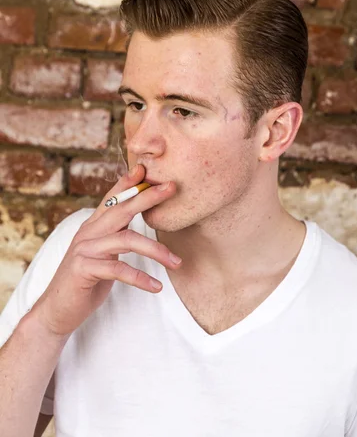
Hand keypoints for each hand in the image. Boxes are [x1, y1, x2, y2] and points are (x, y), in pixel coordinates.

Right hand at [30, 165, 179, 337]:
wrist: (56, 311)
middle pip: (121, 209)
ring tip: (177, 262)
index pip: (112, 199)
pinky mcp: (84, 269)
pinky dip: (140, 278)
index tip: (145, 169)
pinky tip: (156, 287)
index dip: (128, 182)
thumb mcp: (102, 255)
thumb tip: (138, 226)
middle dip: (148, 197)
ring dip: (156, 250)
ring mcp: (84, 249)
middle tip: (171, 188)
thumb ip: (116, 238)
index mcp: (93, 227)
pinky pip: (119, 269)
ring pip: (126, 239)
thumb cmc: (86, 282)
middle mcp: (88, 233)